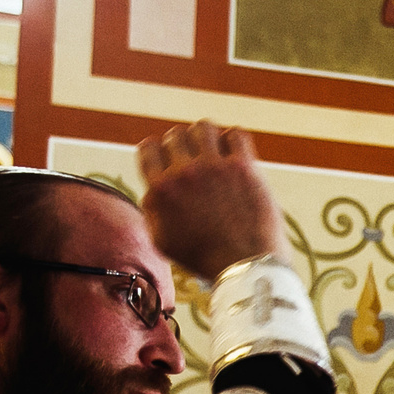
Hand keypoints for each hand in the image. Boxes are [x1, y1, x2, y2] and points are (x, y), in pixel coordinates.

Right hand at [137, 119, 285, 279]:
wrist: (245, 267)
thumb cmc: (204, 258)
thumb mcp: (162, 241)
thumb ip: (152, 210)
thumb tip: (152, 190)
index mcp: (160, 189)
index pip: (148, 147)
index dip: (160, 153)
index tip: (172, 163)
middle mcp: (184, 173)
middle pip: (176, 134)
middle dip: (184, 146)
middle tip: (198, 163)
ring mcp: (214, 167)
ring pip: (203, 127)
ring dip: (208, 138)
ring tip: (216, 155)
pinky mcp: (243, 167)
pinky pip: (236, 133)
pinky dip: (234, 140)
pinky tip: (236, 155)